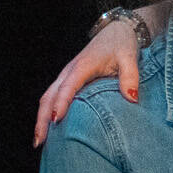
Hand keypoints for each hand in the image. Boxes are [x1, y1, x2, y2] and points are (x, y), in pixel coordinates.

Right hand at [35, 19, 141, 146]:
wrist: (117, 30)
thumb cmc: (122, 44)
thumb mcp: (130, 58)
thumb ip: (130, 77)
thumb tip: (132, 98)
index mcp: (83, 66)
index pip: (68, 87)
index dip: (61, 103)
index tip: (56, 120)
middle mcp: (69, 71)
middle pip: (49, 96)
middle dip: (43, 118)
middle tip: (40, 141)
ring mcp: (66, 75)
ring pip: (47, 97)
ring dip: (41, 118)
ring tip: (40, 141)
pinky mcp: (67, 79)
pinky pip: (52, 96)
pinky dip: (47, 112)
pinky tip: (48, 127)